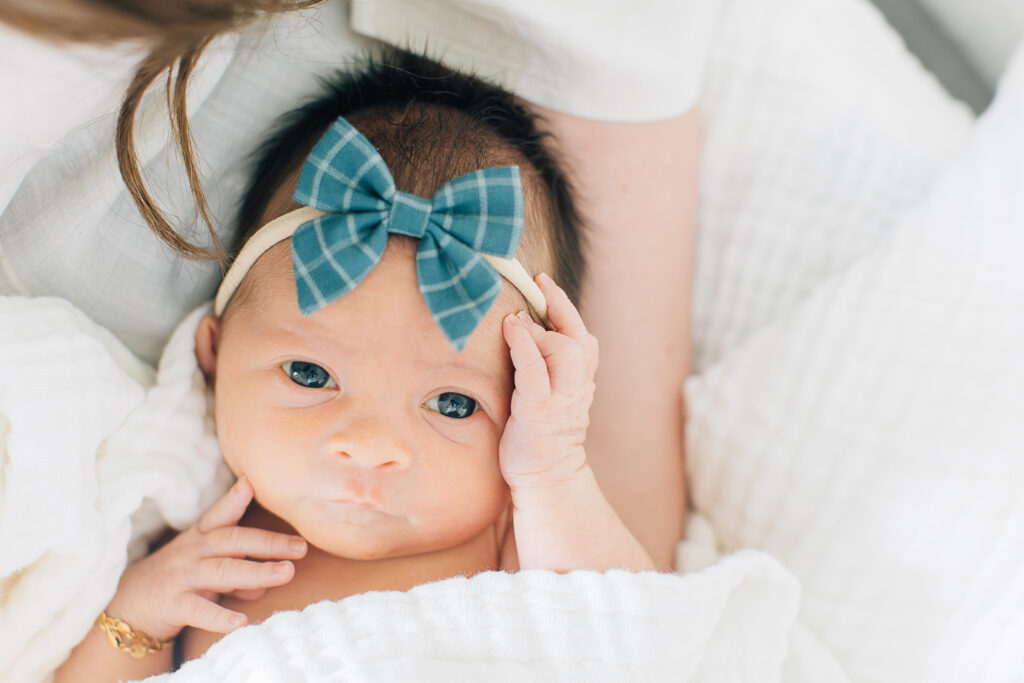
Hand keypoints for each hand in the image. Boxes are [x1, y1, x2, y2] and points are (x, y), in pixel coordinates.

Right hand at [104, 477, 306, 640]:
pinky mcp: (172, 604)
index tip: (252, 482)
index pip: (221, 515)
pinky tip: (239, 622)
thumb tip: (278, 569)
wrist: (131, 604)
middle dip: (268, 543)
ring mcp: (182, 577)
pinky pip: (197, 609)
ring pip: (222, 572)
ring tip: (285, 574)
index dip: (235, 499)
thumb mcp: (210, 560)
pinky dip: (218, 616)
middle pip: (233, 541)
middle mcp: (194, 552)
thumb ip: (243, 560)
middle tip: (301, 547)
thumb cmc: (184, 576)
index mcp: (203, 537)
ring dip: (256, 573)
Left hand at [499, 273, 598, 492]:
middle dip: (559, 307)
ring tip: (517, 320)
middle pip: (578, 336)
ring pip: (563, 349)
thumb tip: (521, 329)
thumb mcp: (546, 396)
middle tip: (537, 288)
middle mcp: (576, 386)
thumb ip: (544, 367)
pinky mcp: (539, 410)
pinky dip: (524, 345)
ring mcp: (560, 398)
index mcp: (580, 382)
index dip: (565, 308)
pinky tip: (511, 328)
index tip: (545, 284)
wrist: (545, 479)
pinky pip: (535, 369)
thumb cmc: (537, 437)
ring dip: (540, 329)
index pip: (582, 336)